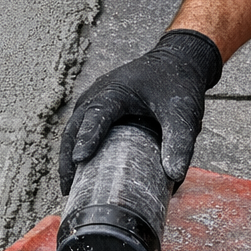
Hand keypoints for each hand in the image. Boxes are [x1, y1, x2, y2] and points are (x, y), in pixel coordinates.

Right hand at [59, 29, 222, 193]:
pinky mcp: (95, 109)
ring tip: (69, 188)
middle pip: (74, 127)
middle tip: (69, 188)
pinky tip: (78, 174)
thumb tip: (174, 176)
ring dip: (67, 158)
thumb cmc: (177, 84)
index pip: (97, 114)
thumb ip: (180, 143)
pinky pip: (78, 130)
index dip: (87, 137)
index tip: (80, 160)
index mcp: (117, 91)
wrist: (176, 62)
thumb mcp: (183, 113)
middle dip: (68, 158)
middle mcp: (98, 94)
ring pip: (72, 130)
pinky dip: (74, 151)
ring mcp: (93, 101)